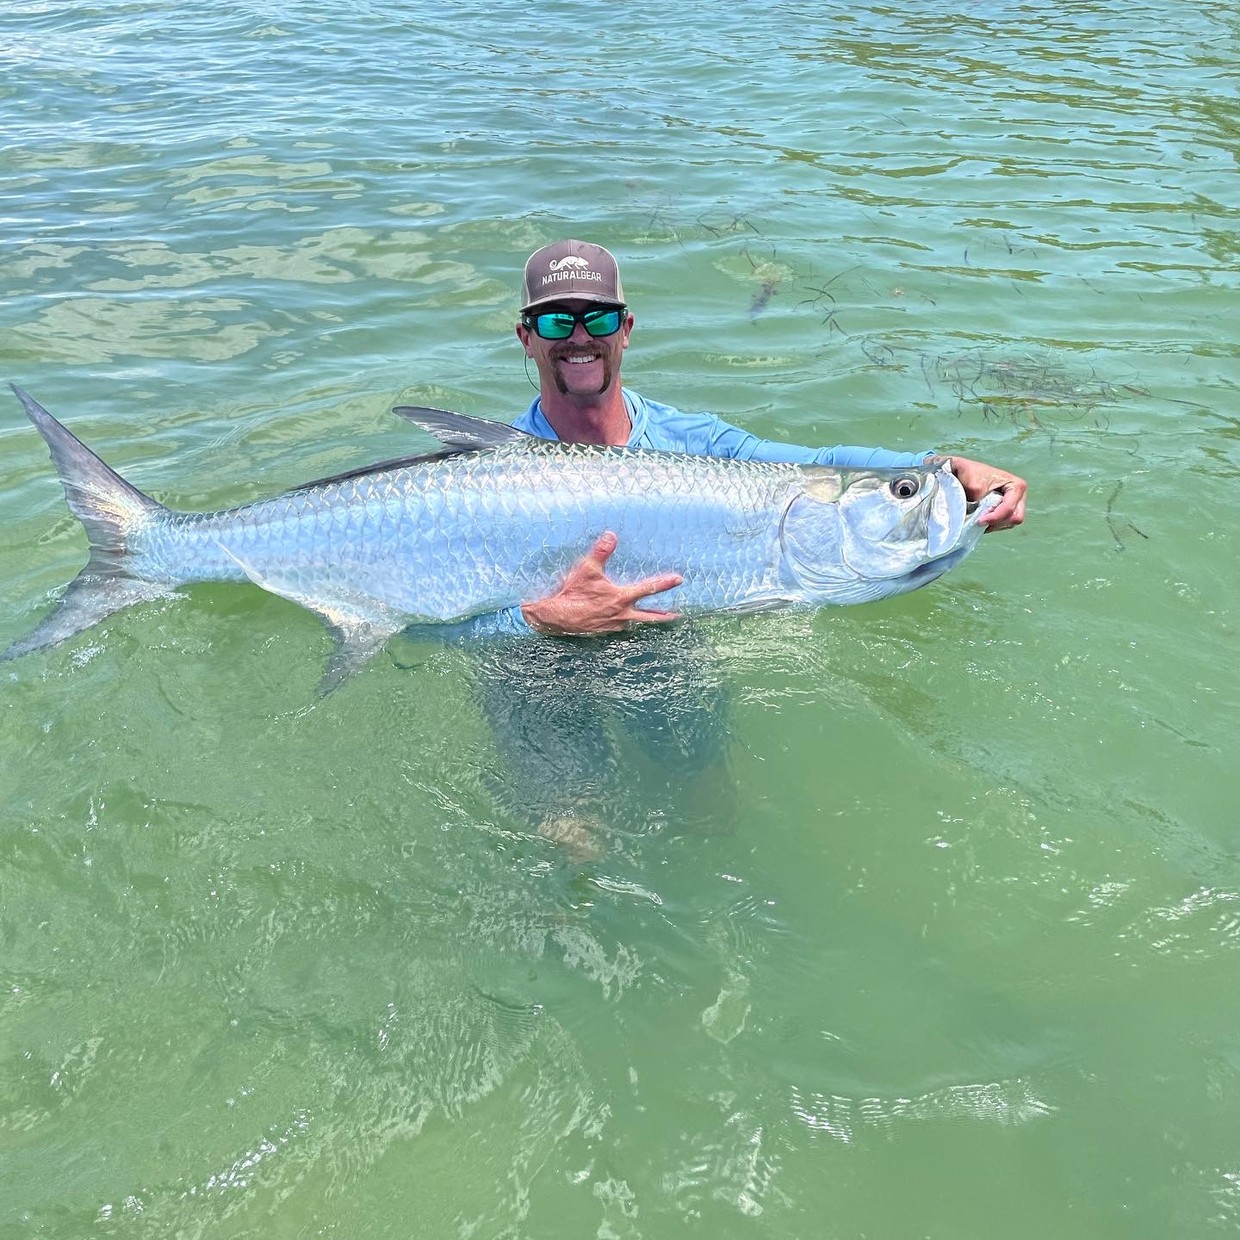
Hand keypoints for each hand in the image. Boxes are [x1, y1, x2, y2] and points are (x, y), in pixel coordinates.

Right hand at [520, 531, 682, 635]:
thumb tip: (611, 535)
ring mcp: (614, 625)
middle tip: (677, 615)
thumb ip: (601, 552)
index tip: (679, 579)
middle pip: (650, 616)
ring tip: (656, 618)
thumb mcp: (587, 569)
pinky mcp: (605, 631)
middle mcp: (622, 614)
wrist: (556, 617)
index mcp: (621, 598)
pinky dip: (628, 623)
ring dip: (646, 620)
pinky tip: (625, 621)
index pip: (648, 588)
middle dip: (665, 615)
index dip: (665, 583)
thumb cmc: (572, 593)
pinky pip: (622, 626)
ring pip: (636, 622)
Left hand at [947, 456, 1026, 531]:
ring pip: (1009, 523)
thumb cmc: (970, 474)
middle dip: (998, 522)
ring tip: (979, 518)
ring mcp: (1014, 504)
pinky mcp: (1006, 511)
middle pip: (1015, 518)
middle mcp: (1019, 495)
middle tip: (981, 521)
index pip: (1009, 508)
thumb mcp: (975, 486)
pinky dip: (993, 524)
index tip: (980, 520)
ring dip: (994, 524)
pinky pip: (1003, 524)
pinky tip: (982, 518)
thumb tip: (984, 518)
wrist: (963, 472)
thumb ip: (982, 502)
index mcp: (1016, 485)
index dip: (995, 517)